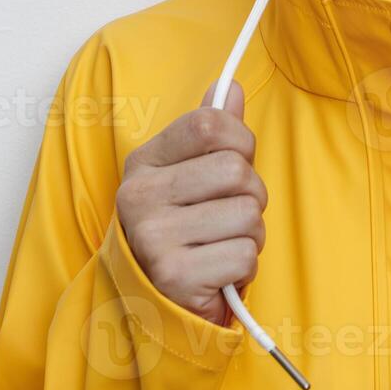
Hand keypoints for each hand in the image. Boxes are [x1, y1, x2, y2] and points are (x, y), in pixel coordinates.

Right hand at [115, 80, 266, 326]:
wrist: (160, 301)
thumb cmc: (185, 227)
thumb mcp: (190, 174)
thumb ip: (211, 131)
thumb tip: (231, 88)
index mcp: (144, 162)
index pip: (208, 122)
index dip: (241, 140)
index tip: (239, 159)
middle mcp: (139, 196)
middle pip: (235, 169)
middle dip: (251, 193)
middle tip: (230, 213)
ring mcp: (153, 237)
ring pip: (247, 213)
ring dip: (251, 233)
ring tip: (224, 243)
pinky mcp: (174, 276)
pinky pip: (245, 254)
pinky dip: (245, 266)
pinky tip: (220, 271)